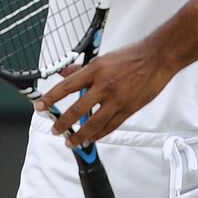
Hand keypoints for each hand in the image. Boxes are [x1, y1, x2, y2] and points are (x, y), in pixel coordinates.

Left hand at [34, 35, 172, 144]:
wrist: (157, 58)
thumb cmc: (132, 56)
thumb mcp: (103, 58)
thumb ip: (82, 69)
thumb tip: (64, 72)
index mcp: (95, 70)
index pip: (66, 87)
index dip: (50, 99)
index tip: (40, 106)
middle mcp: (104, 86)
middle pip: (77, 110)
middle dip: (63, 124)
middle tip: (55, 130)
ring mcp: (117, 100)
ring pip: (93, 124)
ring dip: (80, 136)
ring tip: (71, 142)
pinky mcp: (129, 109)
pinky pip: (111, 126)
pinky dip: (99, 134)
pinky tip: (92, 138)